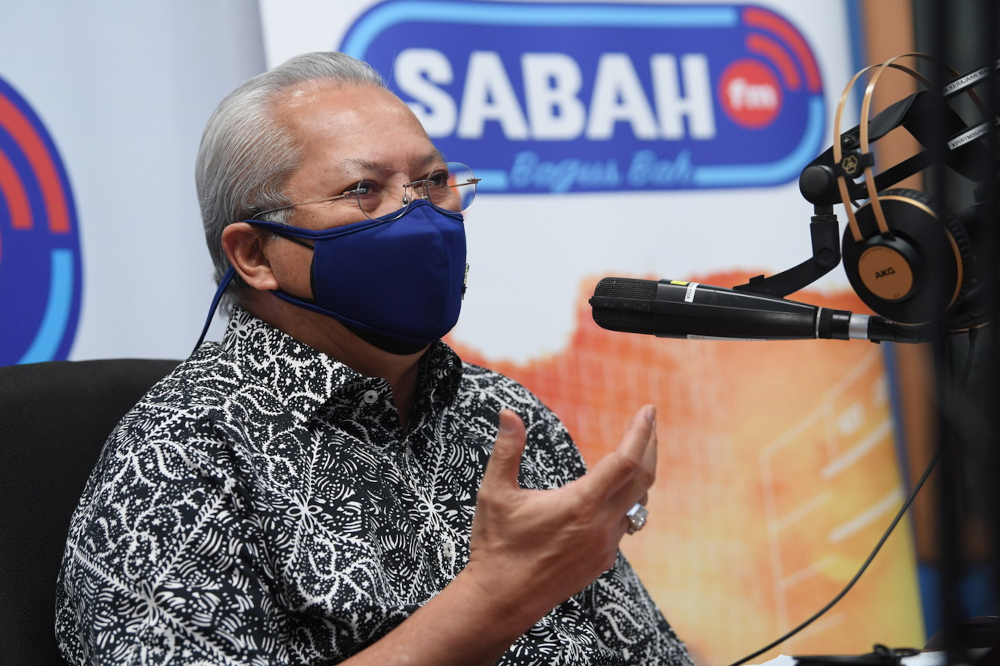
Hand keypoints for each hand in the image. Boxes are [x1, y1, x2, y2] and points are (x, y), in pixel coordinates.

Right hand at [462, 404, 657, 635]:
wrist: (502, 601)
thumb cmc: (497, 546)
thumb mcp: (495, 493)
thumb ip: (506, 451)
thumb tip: (509, 414)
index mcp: (580, 504)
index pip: (625, 461)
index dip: (640, 432)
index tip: (648, 410)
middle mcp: (601, 525)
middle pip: (643, 479)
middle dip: (650, 445)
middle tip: (649, 420)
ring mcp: (605, 545)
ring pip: (639, 503)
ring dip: (642, 474)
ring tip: (639, 451)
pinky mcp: (602, 560)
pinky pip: (626, 524)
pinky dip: (629, 500)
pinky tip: (617, 492)